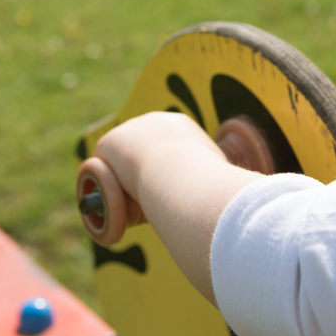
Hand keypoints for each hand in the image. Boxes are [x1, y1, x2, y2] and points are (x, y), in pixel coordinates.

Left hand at [93, 111, 260, 305]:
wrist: (183, 175)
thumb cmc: (209, 188)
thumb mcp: (222, 188)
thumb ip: (216, 191)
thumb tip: (236, 209)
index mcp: (181, 128)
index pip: (163, 152)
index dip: (162, 178)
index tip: (165, 198)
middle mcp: (155, 122)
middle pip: (138, 159)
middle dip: (138, 185)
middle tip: (150, 210)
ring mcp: (130, 131)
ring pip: (119, 172)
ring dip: (126, 197)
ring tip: (143, 212)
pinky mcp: (109, 145)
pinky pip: (100, 177)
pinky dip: (109, 199)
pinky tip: (124, 209)